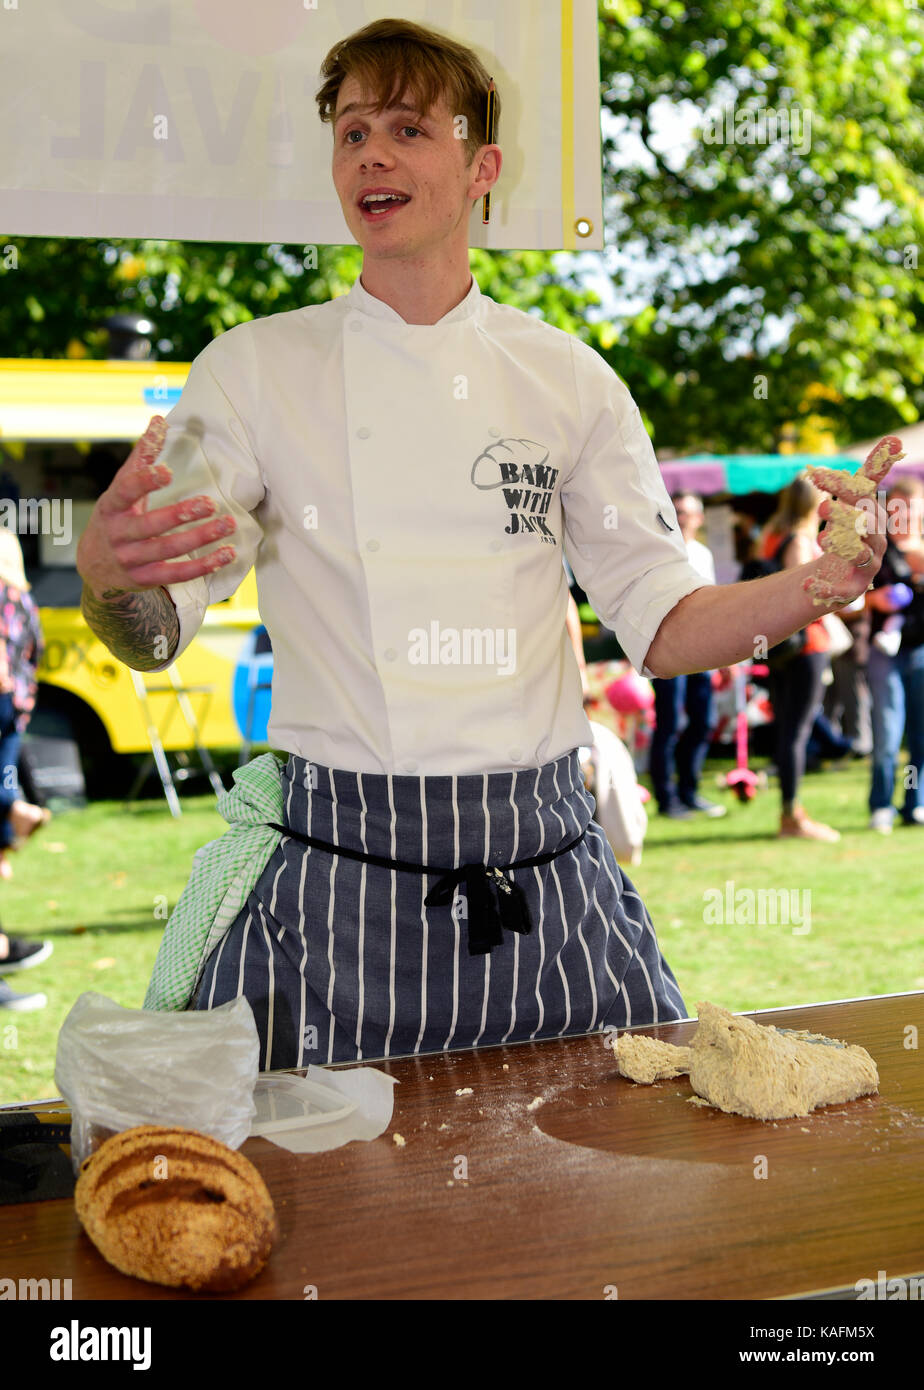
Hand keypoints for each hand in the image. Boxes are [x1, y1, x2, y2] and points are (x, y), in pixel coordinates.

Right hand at [76, 416, 236, 598]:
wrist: (95, 567)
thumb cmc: (116, 517)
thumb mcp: (121, 489)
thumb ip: (142, 457)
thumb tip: (158, 419)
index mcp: (111, 507)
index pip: (125, 492)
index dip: (144, 482)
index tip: (168, 471)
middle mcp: (118, 535)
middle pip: (150, 525)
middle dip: (180, 515)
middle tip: (210, 503)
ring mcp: (131, 560)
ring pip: (167, 551)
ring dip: (199, 538)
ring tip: (227, 524)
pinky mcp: (146, 579)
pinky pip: (177, 574)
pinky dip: (203, 565)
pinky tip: (226, 554)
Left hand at [802, 436, 902, 607]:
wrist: (842, 572)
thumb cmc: (851, 531)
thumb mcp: (854, 502)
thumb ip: (869, 472)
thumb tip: (894, 439)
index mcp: (872, 518)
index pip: (861, 499)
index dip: (842, 488)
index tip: (816, 476)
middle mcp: (873, 541)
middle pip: (865, 527)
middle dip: (845, 517)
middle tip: (822, 509)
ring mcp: (864, 566)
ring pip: (859, 555)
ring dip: (841, 547)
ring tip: (823, 539)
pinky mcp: (850, 589)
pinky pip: (838, 590)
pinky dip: (823, 587)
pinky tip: (805, 583)